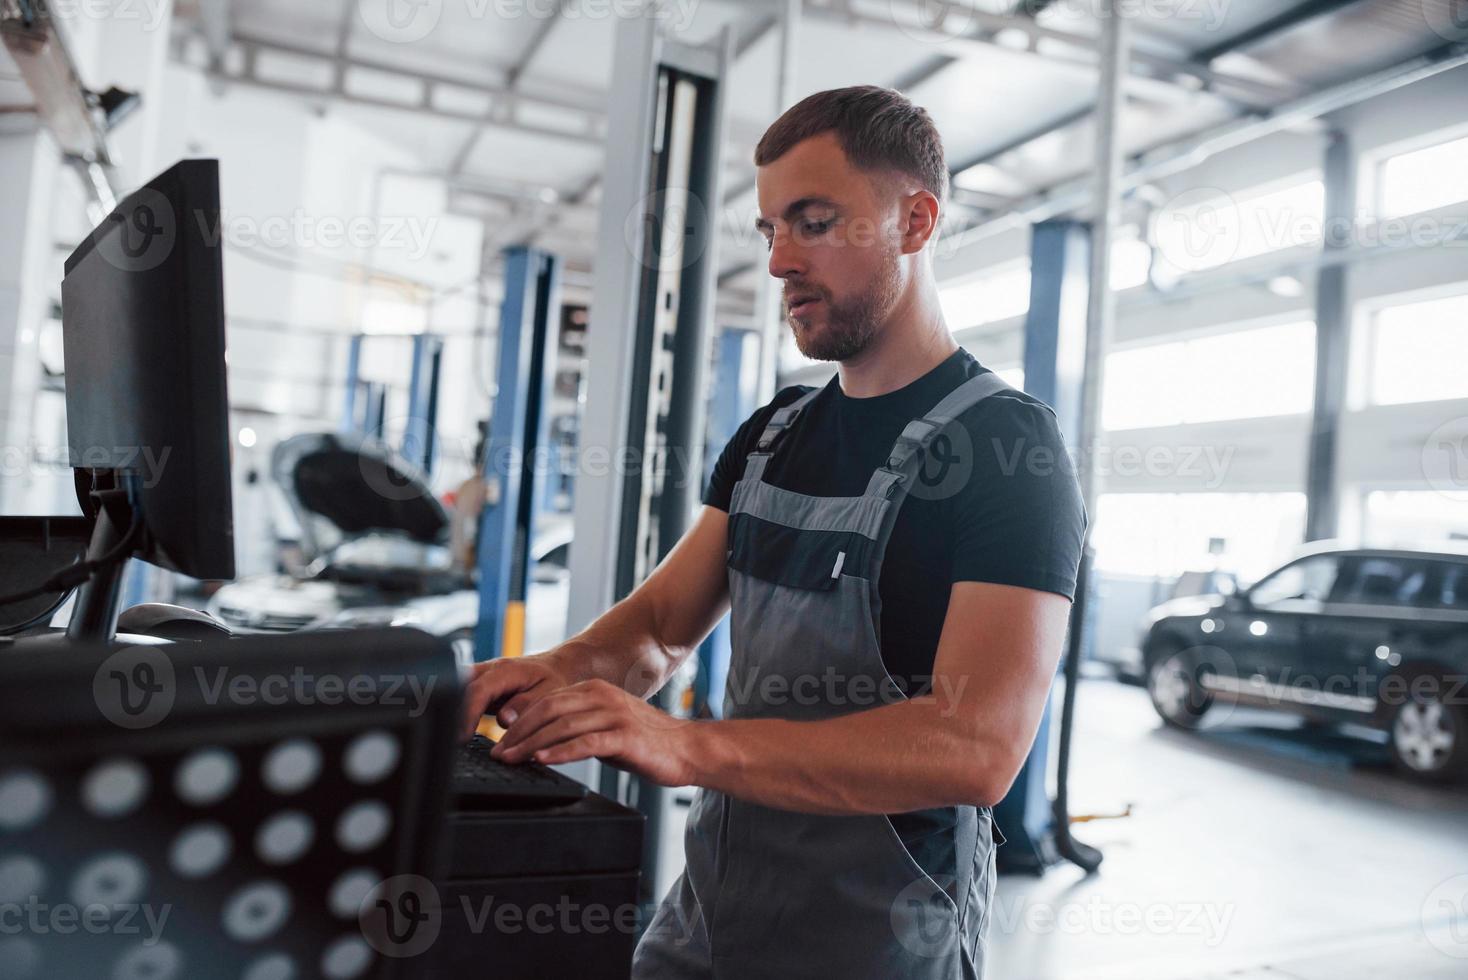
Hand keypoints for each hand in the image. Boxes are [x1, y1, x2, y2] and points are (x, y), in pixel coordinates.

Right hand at [459, 653, 575, 738]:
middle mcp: (488, 670)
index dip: (467, 715)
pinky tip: (461, 731)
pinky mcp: (479, 686)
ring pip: (456, 690)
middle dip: (452, 713)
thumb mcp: (548, 692)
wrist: (554, 666)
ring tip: (454, 738)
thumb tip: (505, 719)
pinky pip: (462, 697)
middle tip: (451, 741)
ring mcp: (481, 676)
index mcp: (505, 670)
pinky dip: (459, 713)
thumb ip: (527, 705)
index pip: (478, 690)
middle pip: (459, 687)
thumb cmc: (553, 679)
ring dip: (454, 713)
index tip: (462, 737)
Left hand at [491, 679, 698, 787]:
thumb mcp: (606, 726)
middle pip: (549, 710)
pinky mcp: (626, 736)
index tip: (500, 741)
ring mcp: (615, 714)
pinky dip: (561, 752)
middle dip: (519, 732)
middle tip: (499, 752)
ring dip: (532, 744)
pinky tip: (543, 760)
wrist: (687, 749)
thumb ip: (578, 727)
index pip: (547, 701)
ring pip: (563, 726)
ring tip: (513, 759)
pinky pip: (586, 743)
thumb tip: (540, 743)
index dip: (520, 721)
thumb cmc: (646, 742)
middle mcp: (603, 697)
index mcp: (595, 691)